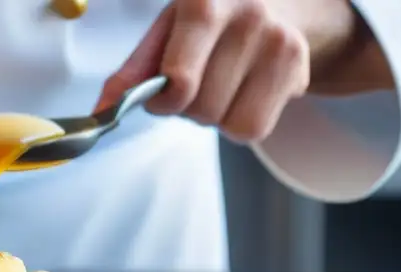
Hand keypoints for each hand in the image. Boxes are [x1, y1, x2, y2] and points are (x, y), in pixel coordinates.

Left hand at [97, 0, 344, 142]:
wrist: (279, 1)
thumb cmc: (210, 22)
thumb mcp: (166, 33)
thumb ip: (133, 73)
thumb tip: (101, 110)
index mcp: (202, 2)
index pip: (180, 82)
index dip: (166, 101)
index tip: (165, 94)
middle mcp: (246, 15)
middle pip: (202, 109)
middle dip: (191, 108)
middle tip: (200, 82)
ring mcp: (277, 41)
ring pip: (229, 124)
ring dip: (217, 117)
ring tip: (223, 84)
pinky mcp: (298, 68)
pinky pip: (254, 129)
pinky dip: (242, 122)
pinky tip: (245, 91)